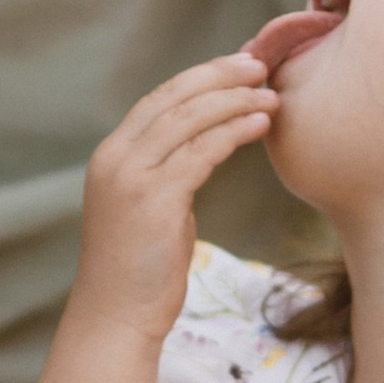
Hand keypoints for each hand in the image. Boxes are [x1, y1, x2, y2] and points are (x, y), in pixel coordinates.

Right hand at [70, 54, 279, 345]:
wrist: (116, 317)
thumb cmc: (139, 270)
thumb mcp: (148, 209)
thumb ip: (167, 174)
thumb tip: (203, 148)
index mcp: (111, 156)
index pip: (159, 98)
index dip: (201, 77)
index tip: (238, 66)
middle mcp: (116, 158)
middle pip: (174, 97)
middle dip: (220, 75)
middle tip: (260, 65)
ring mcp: (131, 177)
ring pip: (190, 118)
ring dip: (236, 101)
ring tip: (271, 95)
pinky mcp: (154, 200)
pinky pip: (202, 152)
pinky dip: (235, 132)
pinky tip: (261, 125)